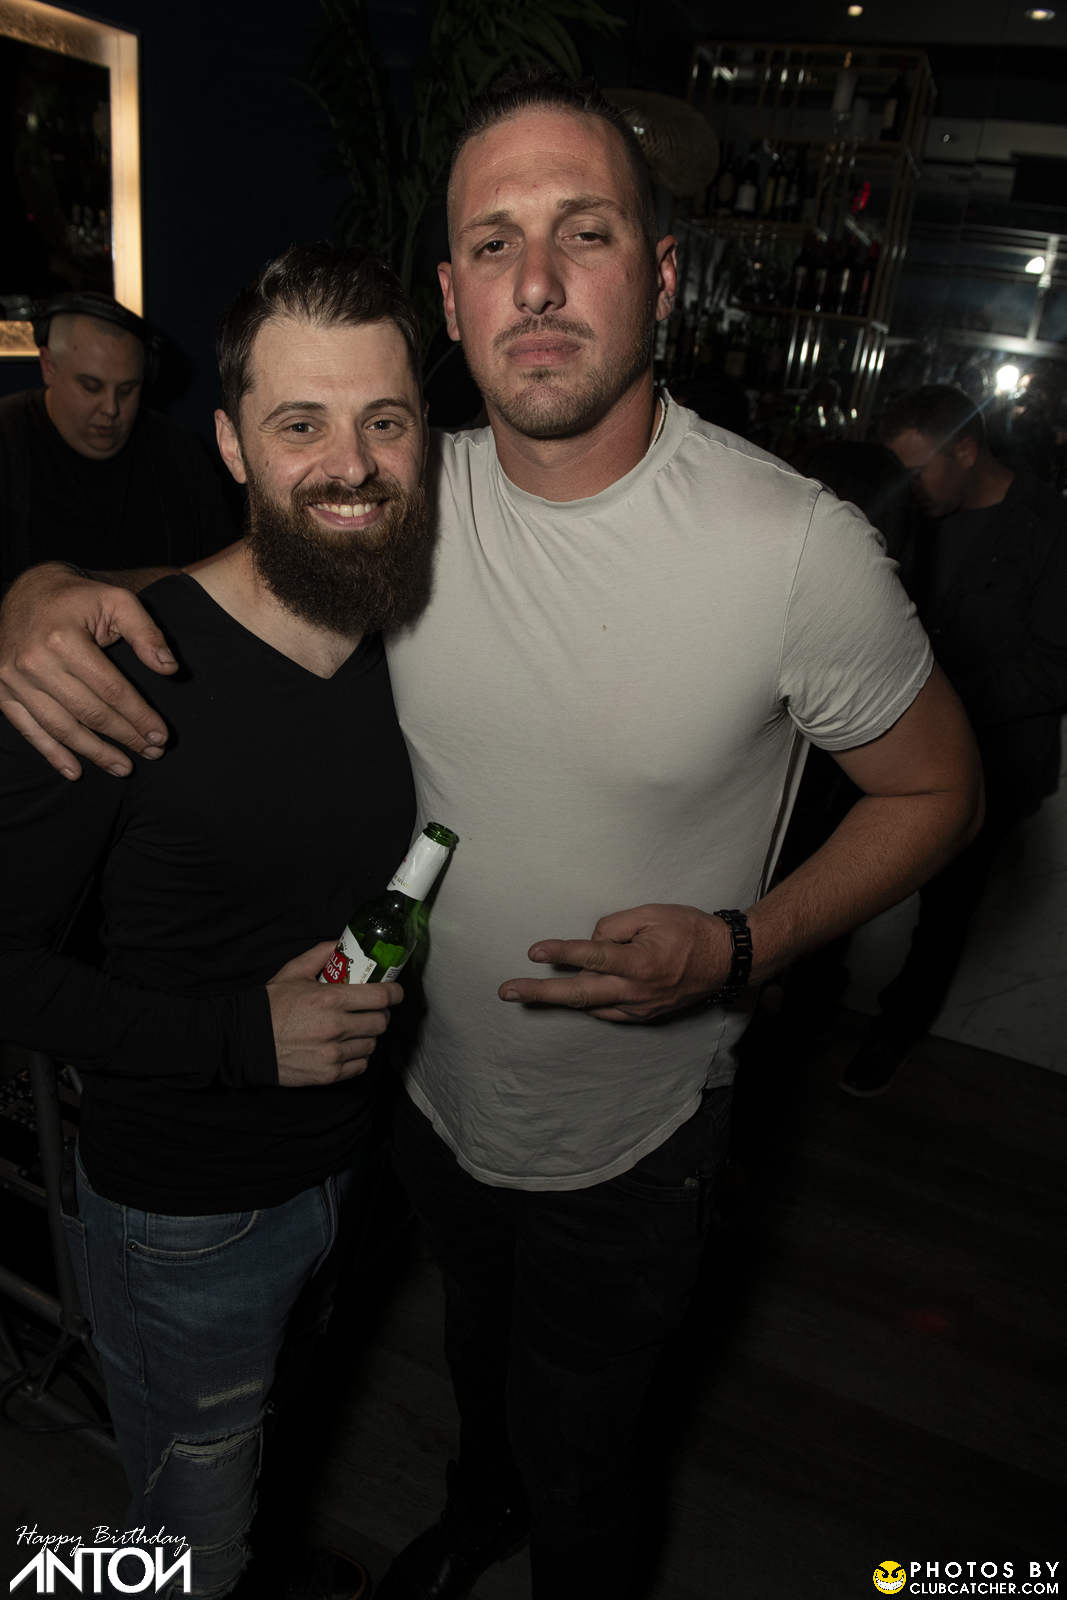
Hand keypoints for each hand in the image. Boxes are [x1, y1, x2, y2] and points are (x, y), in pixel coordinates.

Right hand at [0, 563, 175, 779]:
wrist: (28, 592)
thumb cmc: (79, 599)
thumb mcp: (117, 602)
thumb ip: (146, 633)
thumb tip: (169, 669)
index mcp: (63, 640)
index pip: (111, 690)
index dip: (139, 716)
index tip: (160, 735)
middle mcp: (34, 662)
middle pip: (88, 713)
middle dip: (124, 737)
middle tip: (152, 753)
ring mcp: (13, 679)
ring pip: (60, 728)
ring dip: (94, 753)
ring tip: (123, 767)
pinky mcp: (2, 690)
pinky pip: (28, 729)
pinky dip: (51, 753)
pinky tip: (75, 770)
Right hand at [268, 941, 402, 1084]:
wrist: (247, 1042)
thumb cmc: (271, 1006)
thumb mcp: (293, 972)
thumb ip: (321, 954)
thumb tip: (341, 943)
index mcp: (330, 999)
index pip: (381, 996)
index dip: (395, 993)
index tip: (396, 992)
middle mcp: (336, 1027)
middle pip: (381, 1021)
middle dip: (379, 1014)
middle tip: (370, 1010)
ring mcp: (333, 1054)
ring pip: (372, 1044)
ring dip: (367, 1035)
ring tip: (354, 1029)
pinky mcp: (329, 1074)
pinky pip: (360, 1065)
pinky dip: (357, 1056)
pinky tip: (345, 1047)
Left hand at [498, 904, 733, 1021]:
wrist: (726, 962)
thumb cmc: (690, 931)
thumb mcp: (653, 913)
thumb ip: (615, 926)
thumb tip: (590, 942)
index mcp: (640, 962)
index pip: (592, 956)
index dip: (562, 953)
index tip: (534, 951)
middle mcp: (636, 991)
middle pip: (579, 994)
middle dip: (540, 993)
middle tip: (508, 992)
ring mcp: (639, 1008)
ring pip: (589, 1005)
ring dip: (557, 1000)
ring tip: (524, 995)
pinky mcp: (643, 1016)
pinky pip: (606, 1010)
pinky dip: (587, 1001)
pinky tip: (570, 995)